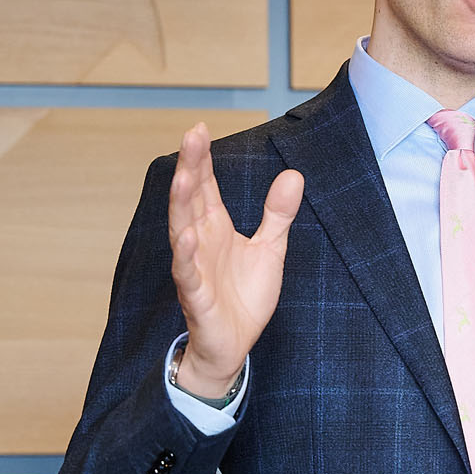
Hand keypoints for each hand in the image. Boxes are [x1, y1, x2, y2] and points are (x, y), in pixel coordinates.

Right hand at [168, 123, 303, 396]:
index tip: (199, 128)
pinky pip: (188, 275)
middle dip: (190, 168)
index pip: (205, 187)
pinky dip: (185, 257)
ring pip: (182, 231)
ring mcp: (195, 269)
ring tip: (184, 176)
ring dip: (181, 204)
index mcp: (215, 229)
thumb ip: (278, 214)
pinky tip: (186, 237)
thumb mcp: (270, 249)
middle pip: (191, 199)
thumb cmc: (244, 296)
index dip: (201, 159)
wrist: (234, 345)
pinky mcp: (197, 298)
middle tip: (191, 135)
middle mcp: (199, 243)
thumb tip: (293, 174)